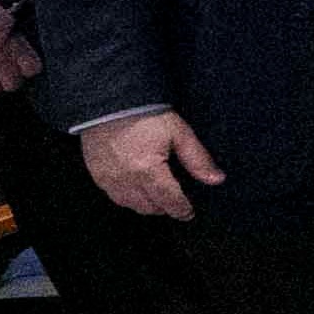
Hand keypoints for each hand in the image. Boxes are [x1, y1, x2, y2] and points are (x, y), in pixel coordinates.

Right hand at [81, 110, 219, 221]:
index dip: (182, 210)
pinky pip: (114, 196)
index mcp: (148, 171)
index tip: (189, 213)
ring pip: (130, 205)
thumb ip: (197, 159)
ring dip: (146, 204)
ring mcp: (108, 179)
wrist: (108, 101)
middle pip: (149, 207)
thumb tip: (216, 179)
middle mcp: (126, 180)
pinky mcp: (96, 174)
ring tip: (158, 195)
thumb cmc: (145, 114)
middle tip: (175, 199)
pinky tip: (137, 187)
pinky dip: (128, 197)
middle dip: (165, 207)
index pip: (169, 201)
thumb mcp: (178, 132)